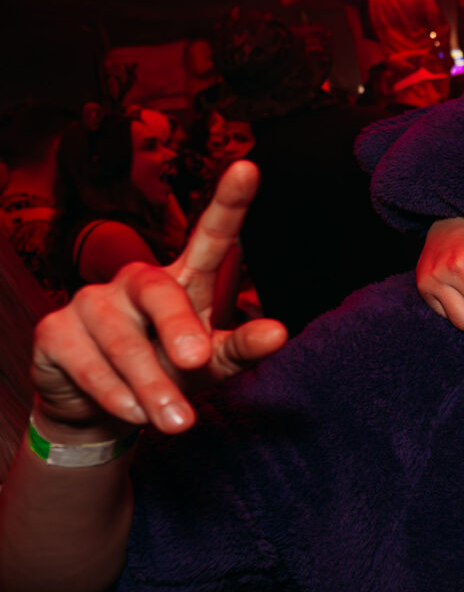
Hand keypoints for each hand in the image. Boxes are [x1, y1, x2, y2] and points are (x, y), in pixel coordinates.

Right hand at [30, 162, 287, 437]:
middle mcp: (136, 281)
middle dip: (179, 328)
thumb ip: (243, 347)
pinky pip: (88, 364)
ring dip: (153, 386)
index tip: (249, 167)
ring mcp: (91, 302)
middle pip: (160, 291)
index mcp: (185, 280)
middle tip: (198, 362)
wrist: (104, 410)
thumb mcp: (214, 365)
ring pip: (125, 342)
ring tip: (177, 423)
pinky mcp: (55, 332)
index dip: (229, 204)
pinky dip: (115, 394)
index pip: (210, 238)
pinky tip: (132, 412)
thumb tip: (280, 332)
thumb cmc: (171, 373)